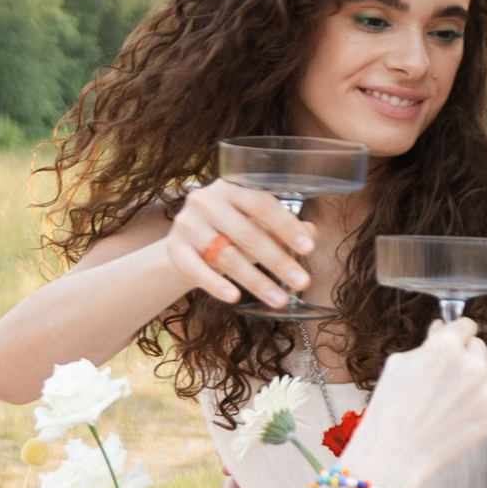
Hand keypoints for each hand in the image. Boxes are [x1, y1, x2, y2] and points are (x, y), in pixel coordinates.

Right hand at [159, 179, 316, 313]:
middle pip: (247, 234)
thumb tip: (311, 233)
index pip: (263, 204)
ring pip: (227, 255)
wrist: (184, 244)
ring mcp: (188, 224)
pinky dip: (217, 285)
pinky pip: (198, 270)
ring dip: (256, 281)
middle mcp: (207, 201)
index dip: (287, 227)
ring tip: (279, 300)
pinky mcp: (175, 249)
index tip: (309, 249)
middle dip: (278, 261)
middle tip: (303, 282)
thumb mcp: (254, 224)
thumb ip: (281, 227)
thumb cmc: (226, 231)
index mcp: (231, 188)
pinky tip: (235, 298)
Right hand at [339, 320, 486, 487]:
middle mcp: (473, 368)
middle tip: (442, 376)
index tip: (453, 338)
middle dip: (464, 356)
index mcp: (448, 348)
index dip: (456, 331)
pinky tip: (450, 418)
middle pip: (478, 348)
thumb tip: (441, 329)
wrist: (394, 455)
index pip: (466, 325)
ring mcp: (486, 395)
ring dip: (469, 383)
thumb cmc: (389, 411)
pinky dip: (473, 409)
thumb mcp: (399, 365)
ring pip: (483, 377)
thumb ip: (428, 343)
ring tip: (441, 403)